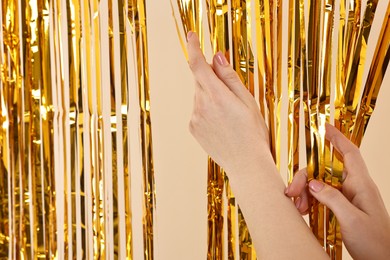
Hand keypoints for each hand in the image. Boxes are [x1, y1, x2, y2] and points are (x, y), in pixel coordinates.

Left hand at [186, 32, 269, 173]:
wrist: (246, 165)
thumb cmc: (253, 133)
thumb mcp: (247, 101)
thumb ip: (229, 77)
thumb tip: (217, 57)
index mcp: (217, 96)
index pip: (198, 65)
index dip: (193, 47)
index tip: (191, 36)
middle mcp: (201, 105)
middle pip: (200, 80)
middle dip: (211, 78)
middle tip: (230, 95)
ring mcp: (194, 118)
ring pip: (199, 95)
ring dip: (210, 96)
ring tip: (229, 116)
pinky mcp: (192, 128)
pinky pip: (197, 110)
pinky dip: (206, 109)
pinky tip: (221, 123)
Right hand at [285, 124, 389, 259]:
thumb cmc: (376, 243)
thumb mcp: (352, 220)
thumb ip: (332, 198)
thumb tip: (313, 183)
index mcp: (361, 185)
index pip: (349, 153)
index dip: (337, 138)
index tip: (324, 126)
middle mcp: (353, 188)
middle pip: (324, 170)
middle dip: (306, 177)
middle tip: (292, 192)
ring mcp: (347, 198)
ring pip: (319, 184)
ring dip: (306, 193)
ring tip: (299, 208)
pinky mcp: (341, 209)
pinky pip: (321, 197)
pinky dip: (310, 202)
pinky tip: (304, 211)